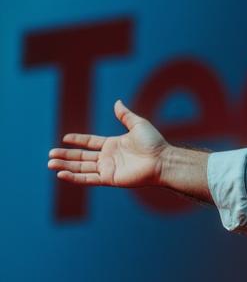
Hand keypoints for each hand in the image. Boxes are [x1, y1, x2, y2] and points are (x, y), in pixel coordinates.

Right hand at [47, 99, 167, 187]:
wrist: (162, 160)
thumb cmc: (153, 143)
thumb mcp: (138, 124)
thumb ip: (125, 115)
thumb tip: (117, 102)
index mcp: (113, 144)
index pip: (90, 143)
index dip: (77, 141)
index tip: (64, 138)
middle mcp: (108, 157)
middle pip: (82, 157)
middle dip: (66, 156)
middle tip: (50, 154)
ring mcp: (108, 169)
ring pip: (82, 168)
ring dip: (66, 166)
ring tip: (50, 164)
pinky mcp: (109, 179)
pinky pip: (88, 178)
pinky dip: (74, 177)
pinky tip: (62, 174)